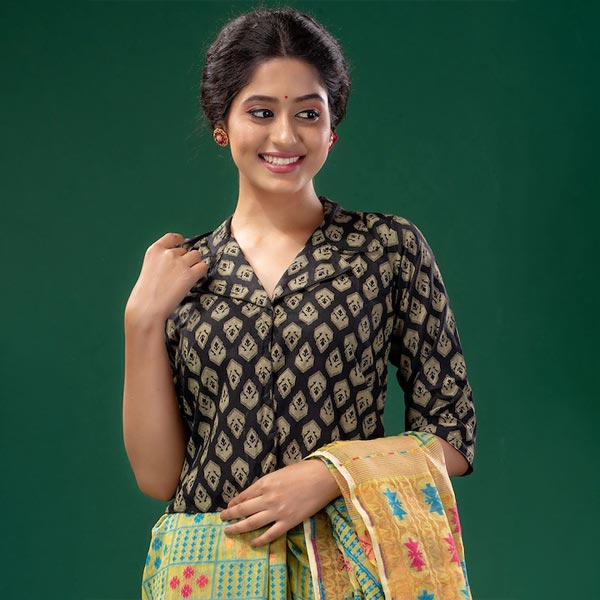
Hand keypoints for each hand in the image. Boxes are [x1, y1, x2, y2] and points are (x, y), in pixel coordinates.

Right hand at [125, 232, 207, 323]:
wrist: (146, 308)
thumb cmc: (146, 295)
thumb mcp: (149, 270)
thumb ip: (161, 262)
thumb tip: (179, 261)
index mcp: (154, 250)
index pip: (171, 237)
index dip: (179, 239)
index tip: (182, 241)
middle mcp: (168, 253)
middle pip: (185, 250)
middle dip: (185, 259)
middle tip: (180, 274)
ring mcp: (179, 263)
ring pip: (196, 256)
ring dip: (195, 264)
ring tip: (188, 277)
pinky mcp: (189, 274)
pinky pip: (203, 267)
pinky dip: (201, 273)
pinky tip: (195, 280)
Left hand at [220, 459, 340, 546]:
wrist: (322, 478)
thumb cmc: (303, 471)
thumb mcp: (280, 473)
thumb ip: (267, 484)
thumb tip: (257, 493)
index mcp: (265, 483)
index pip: (244, 495)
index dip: (234, 502)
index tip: (229, 506)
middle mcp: (267, 498)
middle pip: (243, 510)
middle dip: (230, 515)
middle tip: (222, 519)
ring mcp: (277, 511)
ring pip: (251, 523)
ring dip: (237, 528)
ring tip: (229, 531)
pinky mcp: (288, 522)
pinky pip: (270, 534)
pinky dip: (260, 540)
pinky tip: (253, 543)